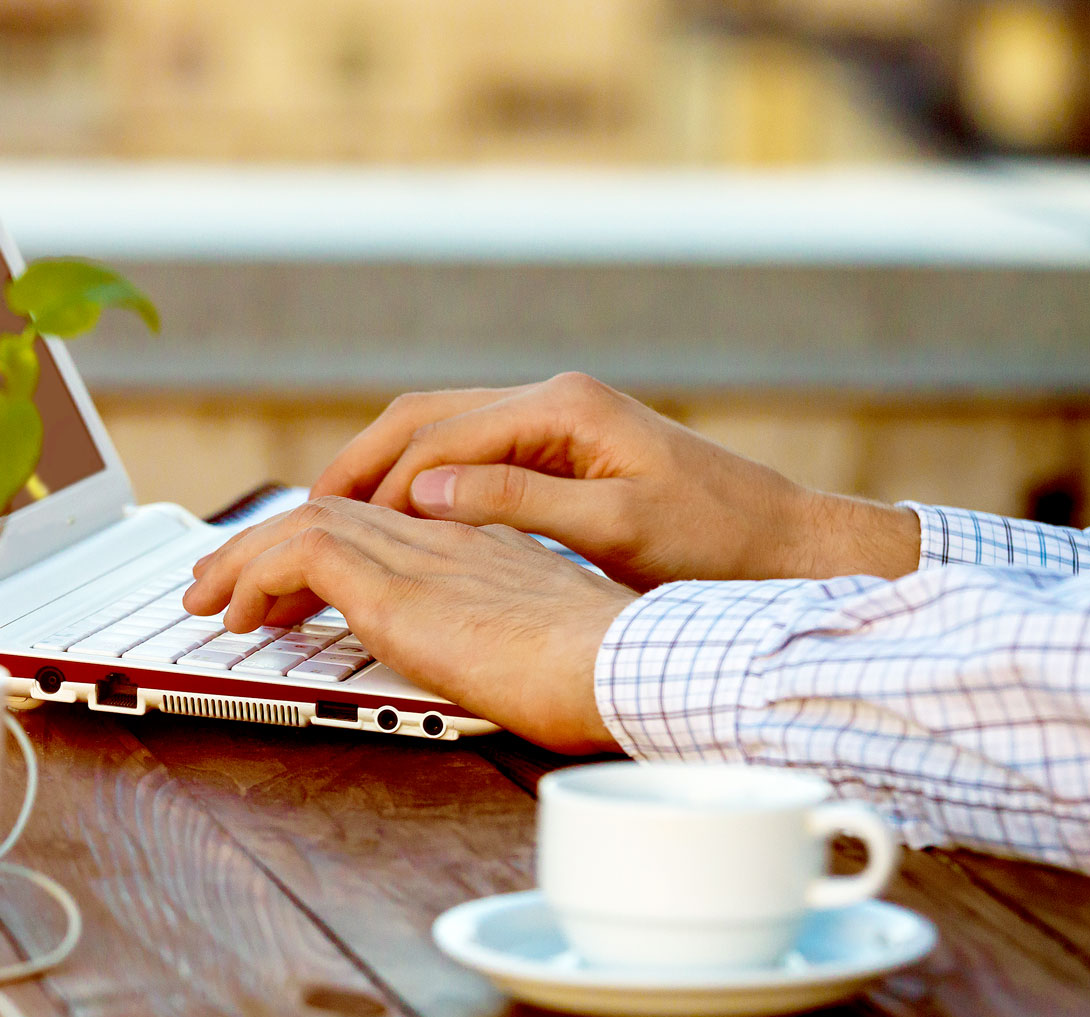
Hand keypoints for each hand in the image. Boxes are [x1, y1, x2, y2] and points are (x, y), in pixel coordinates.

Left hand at [183, 498, 636, 752]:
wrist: (629, 668)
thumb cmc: (605, 672)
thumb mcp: (544, 641)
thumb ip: (504, 634)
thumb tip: (481, 657)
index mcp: (477, 547)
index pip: (377, 523)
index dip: (318, 546)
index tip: (280, 588)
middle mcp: (443, 538)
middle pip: (330, 513)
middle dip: (260, 546)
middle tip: (215, 584)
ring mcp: (420, 557)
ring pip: (303, 525)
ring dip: (241, 561)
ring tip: (207, 604)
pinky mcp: (398, 589)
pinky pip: (301, 556)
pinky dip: (257, 578)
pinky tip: (239, 616)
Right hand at [308, 373, 918, 589]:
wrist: (788, 543)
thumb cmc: (715, 541)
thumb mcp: (616, 525)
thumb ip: (518, 503)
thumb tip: (425, 495)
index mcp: (561, 408)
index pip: (440, 438)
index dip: (379, 487)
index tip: (328, 531)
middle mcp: (552, 400)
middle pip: (423, 416)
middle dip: (358, 464)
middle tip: (301, 514)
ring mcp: (556, 421)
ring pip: (439, 429)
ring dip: (382, 470)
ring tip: (330, 518)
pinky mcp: (563, 449)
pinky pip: (468, 454)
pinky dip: (419, 480)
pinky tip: (396, 519)